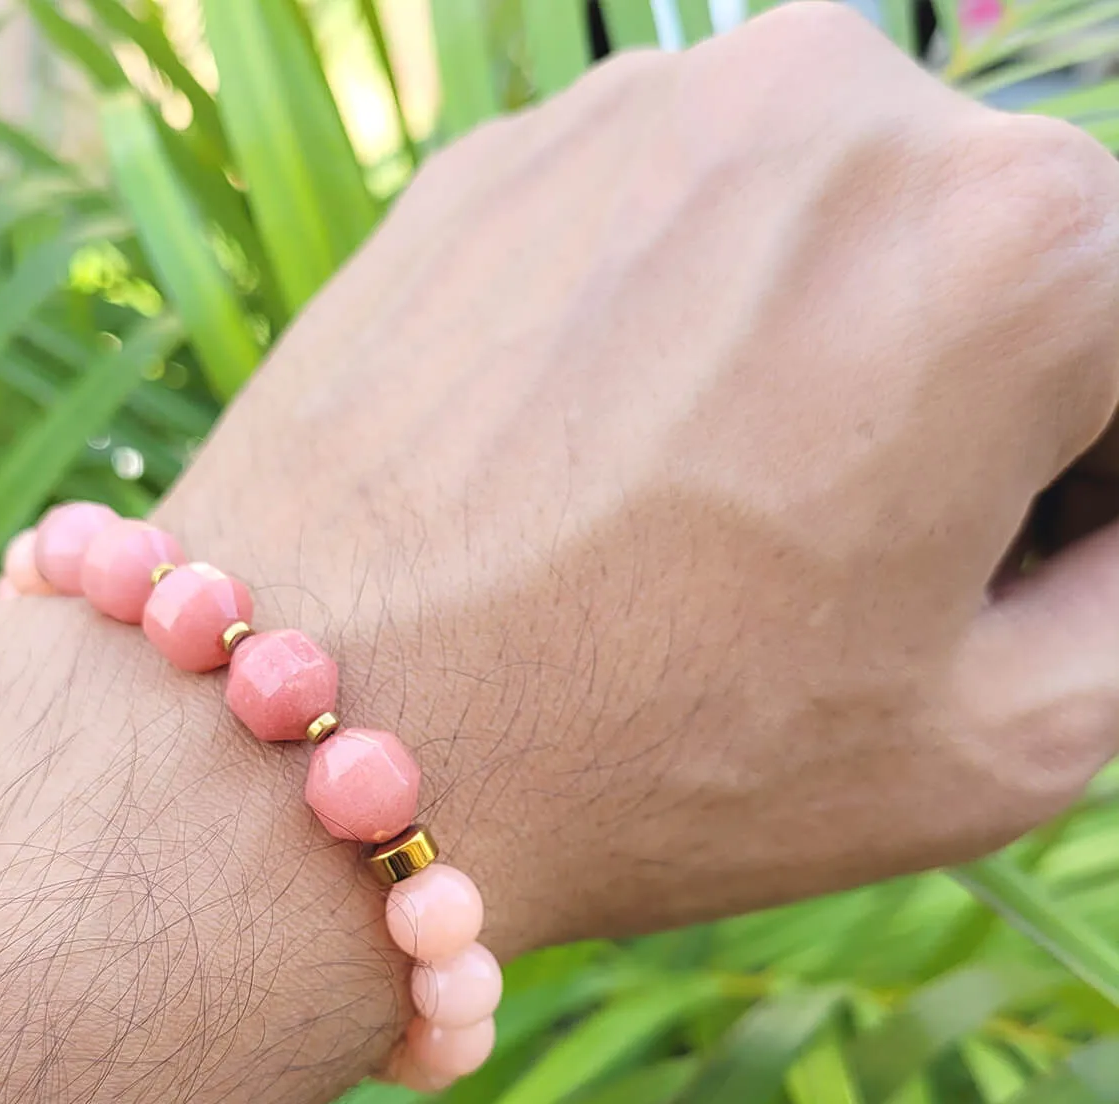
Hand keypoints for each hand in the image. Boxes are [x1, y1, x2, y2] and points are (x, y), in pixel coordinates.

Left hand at [161, 2, 1118, 948]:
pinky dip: (659, 336)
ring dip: (800, 360)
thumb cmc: (655, 762)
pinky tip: (582, 474)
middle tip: (822, 568)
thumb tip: (1112, 511)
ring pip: (809, 237)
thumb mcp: (998, 741)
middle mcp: (832, 106)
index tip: (974, 578)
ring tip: (684, 529)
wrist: (302, 744)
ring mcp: (638, 111)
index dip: (1081, 487)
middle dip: (951, 407)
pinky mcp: (494, 158)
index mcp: (1014, 236)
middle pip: (980, 265)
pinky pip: (653, 237)